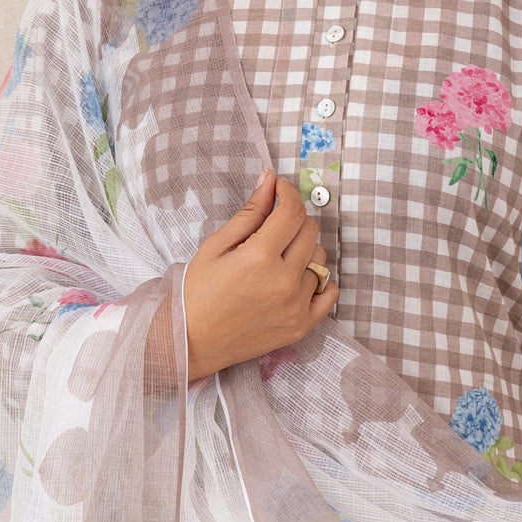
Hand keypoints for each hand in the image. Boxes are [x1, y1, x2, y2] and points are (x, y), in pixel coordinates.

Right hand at [178, 171, 339, 382]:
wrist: (191, 341)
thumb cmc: (197, 292)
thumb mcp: (216, 246)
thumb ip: (249, 213)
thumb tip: (269, 180)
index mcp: (259, 258)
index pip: (291, 212)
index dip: (287, 192)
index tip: (279, 189)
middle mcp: (284, 282)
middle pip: (310, 231)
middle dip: (293, 219)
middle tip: (272, 226)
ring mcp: (296, 306)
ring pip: (320, 259)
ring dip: (303, 250)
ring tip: (278, 258)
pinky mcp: (302, 326)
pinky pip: (330, 292)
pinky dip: (320, 281)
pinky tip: (298, 279)